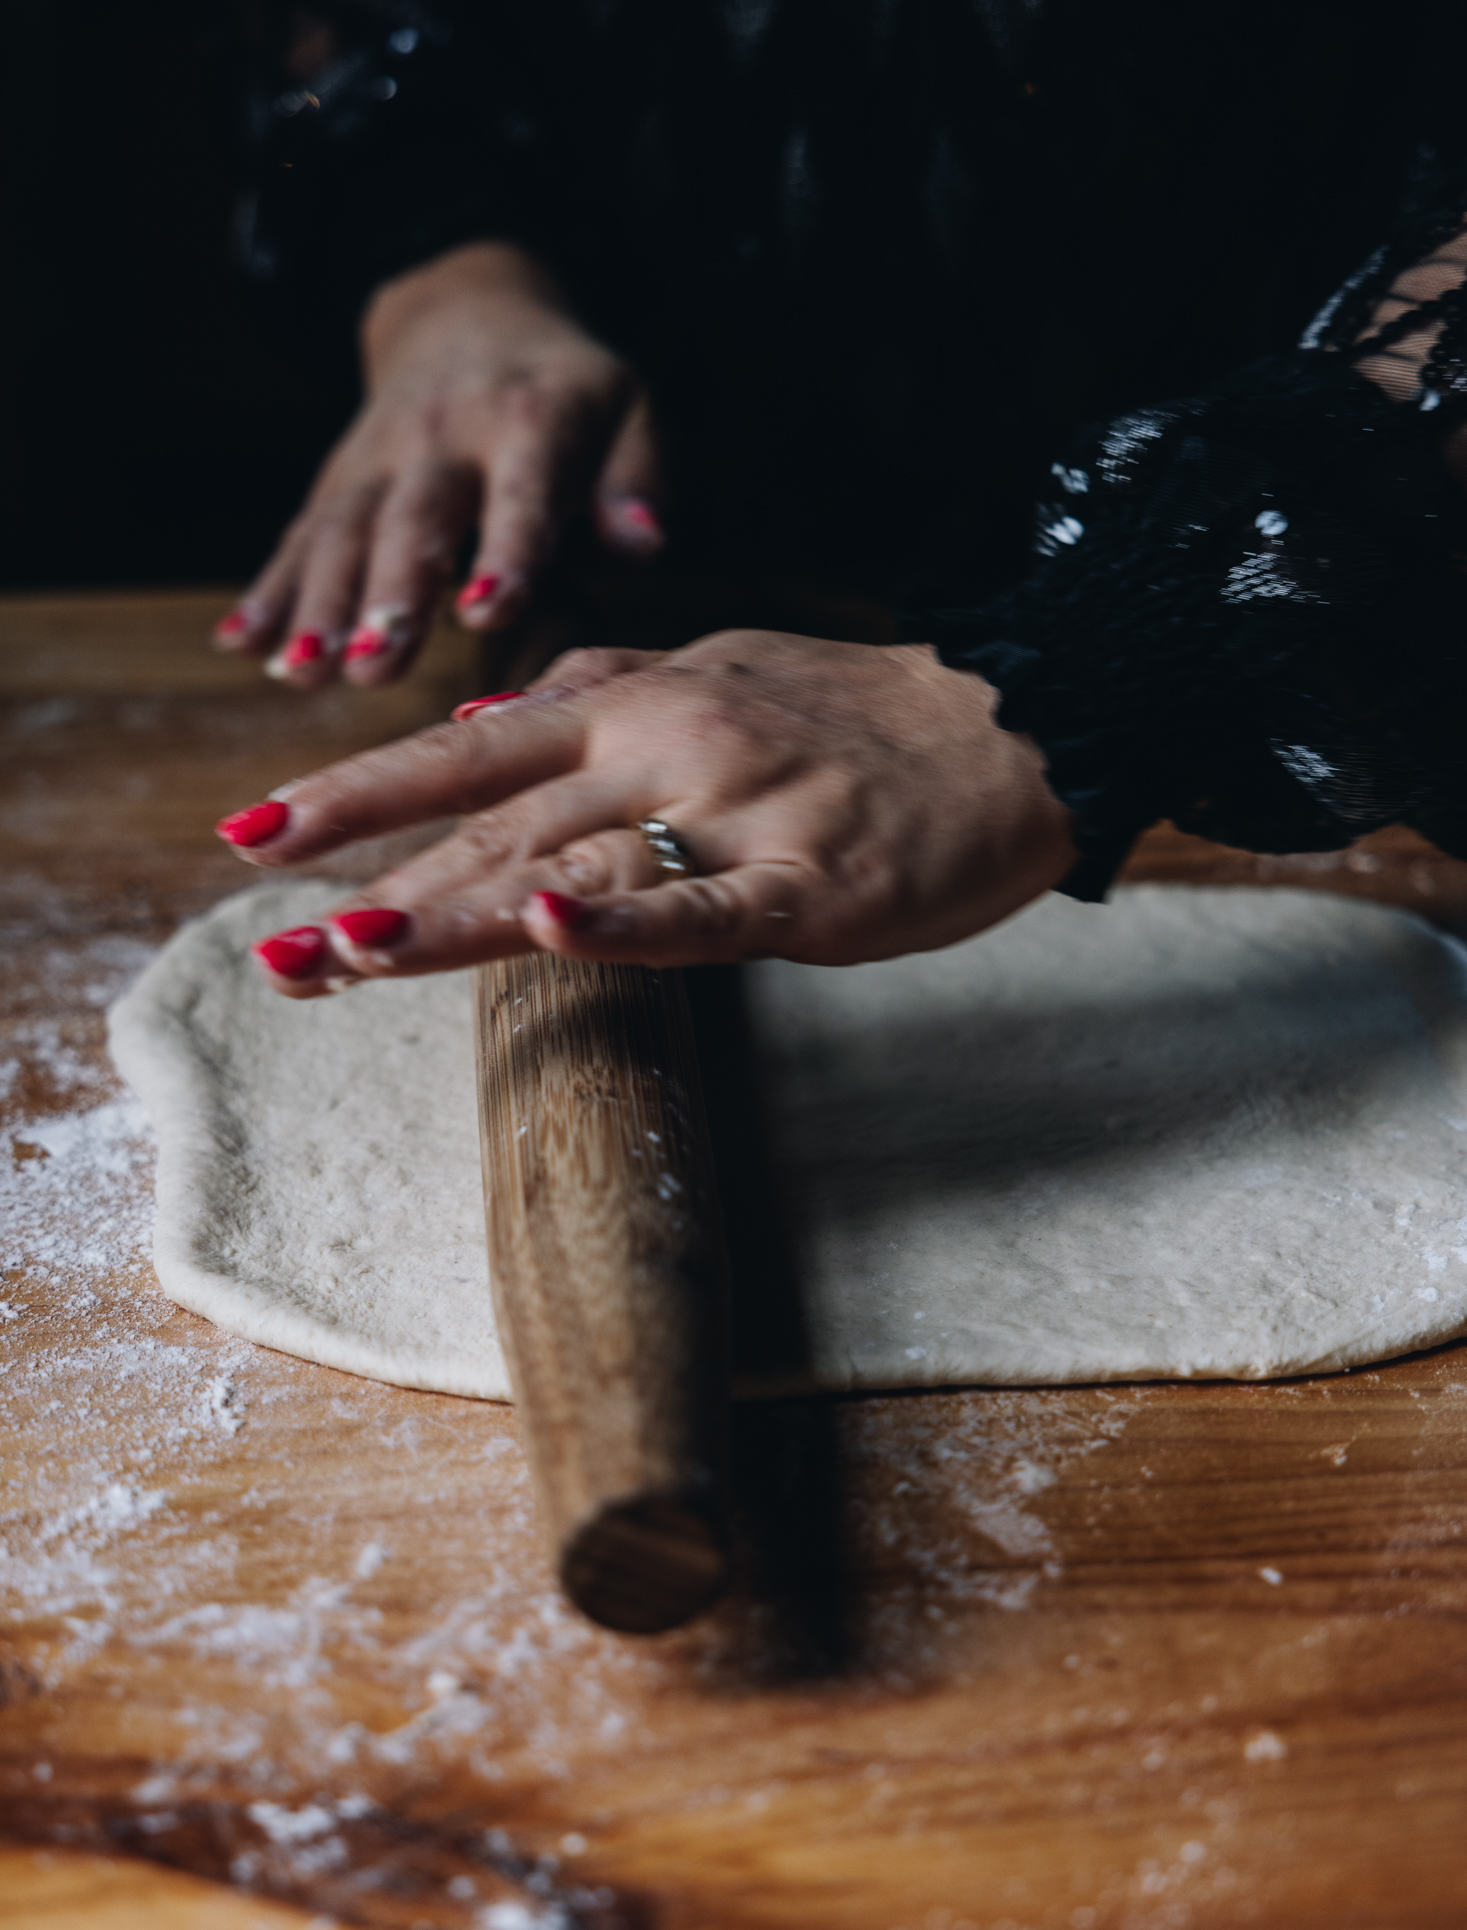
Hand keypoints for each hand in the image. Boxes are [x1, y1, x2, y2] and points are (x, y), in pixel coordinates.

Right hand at [212, 243, 661, 687]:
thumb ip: (637, 479)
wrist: (468, 312)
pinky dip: (268, 590)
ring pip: (344, 533)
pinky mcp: (336, 482)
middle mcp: (444, 437)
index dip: (503, 548)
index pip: (520, 490)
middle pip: (412, 519)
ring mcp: (380, 459)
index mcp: (530, 422)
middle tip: (376, 663)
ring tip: (300, 673)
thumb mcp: (627, 410)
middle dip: (389, 592)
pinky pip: (299, 536)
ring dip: (319, 605)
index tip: (486, 608)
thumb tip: (645, 544)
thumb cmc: (568, 391)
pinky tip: (239, 644)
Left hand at [216, 630, 1076, 993]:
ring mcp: (737, 810)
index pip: (461, 756)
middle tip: (275, 951)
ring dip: (455, 913)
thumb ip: (596, 693)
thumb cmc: (862, 712)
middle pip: (492, 824)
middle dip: (374, 886)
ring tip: (349, 953)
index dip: (352, 795)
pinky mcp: (812, 881)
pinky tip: (547, 925)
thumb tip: (480, 727)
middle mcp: (664, 740)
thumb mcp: (711, 668)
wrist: (1022, 719)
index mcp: (629, 696)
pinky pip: (707, 906)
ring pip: (572, 863)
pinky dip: (626, 917)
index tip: (253, 838)